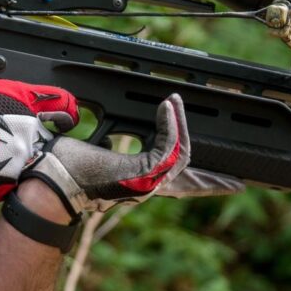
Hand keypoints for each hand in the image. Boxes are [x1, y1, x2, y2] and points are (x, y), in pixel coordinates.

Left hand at [23, 94, 242, 216]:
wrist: (52, 176)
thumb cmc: (66, 164)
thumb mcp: (97, 151)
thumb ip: (111, 145)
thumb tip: (112, 135)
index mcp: (137, 184)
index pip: (177, 184)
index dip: (201, 183)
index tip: (221, 182)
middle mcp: (146, 188)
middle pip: (191, 182)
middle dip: (213, 179)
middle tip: (237, 181)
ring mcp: (148, 184)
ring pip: (183, 155)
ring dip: (180, 124)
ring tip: (175, 102)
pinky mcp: (145, 174)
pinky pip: (171, 146)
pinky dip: (171, 124)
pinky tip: (166, 107)